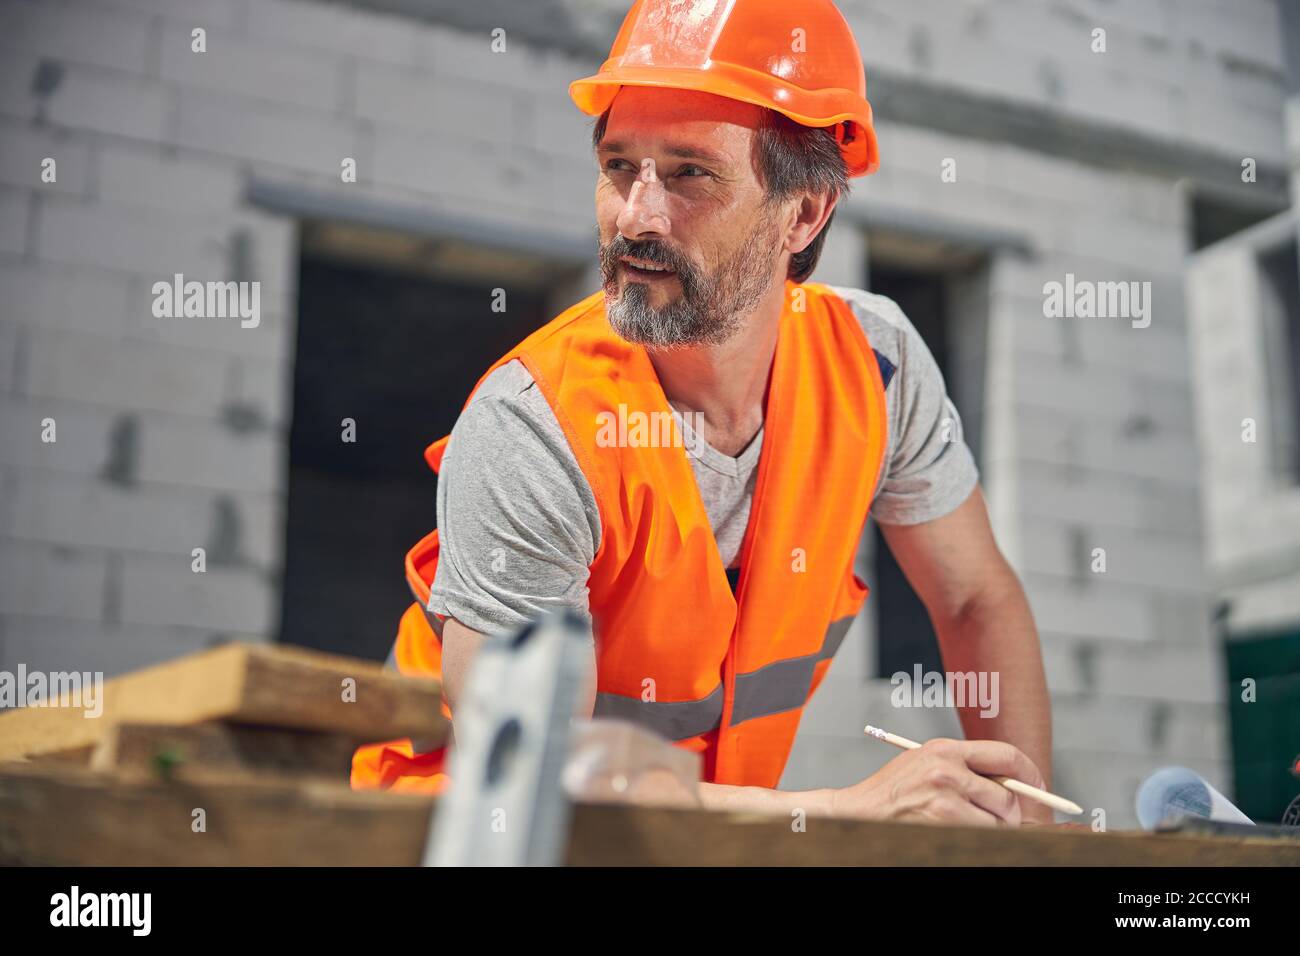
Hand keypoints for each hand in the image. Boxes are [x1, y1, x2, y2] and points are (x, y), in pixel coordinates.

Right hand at [828, 737, 1046, 826]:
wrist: (858, 812)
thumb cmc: (893, 792)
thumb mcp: (925, 763)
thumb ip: (964, 767)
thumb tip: (1013, 784)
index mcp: (945, 748)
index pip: (1005, 755)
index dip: (1029, 773)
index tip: (1039, 787)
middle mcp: (948, 768)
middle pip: (1007, 795)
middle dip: (1009, 814)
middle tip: (998, 820)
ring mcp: (945, 796)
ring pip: (998, 820)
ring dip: (990, 829)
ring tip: (963, 825)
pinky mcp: (943, 820)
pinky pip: (981, 835)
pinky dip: (976, 838)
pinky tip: (952, 831)